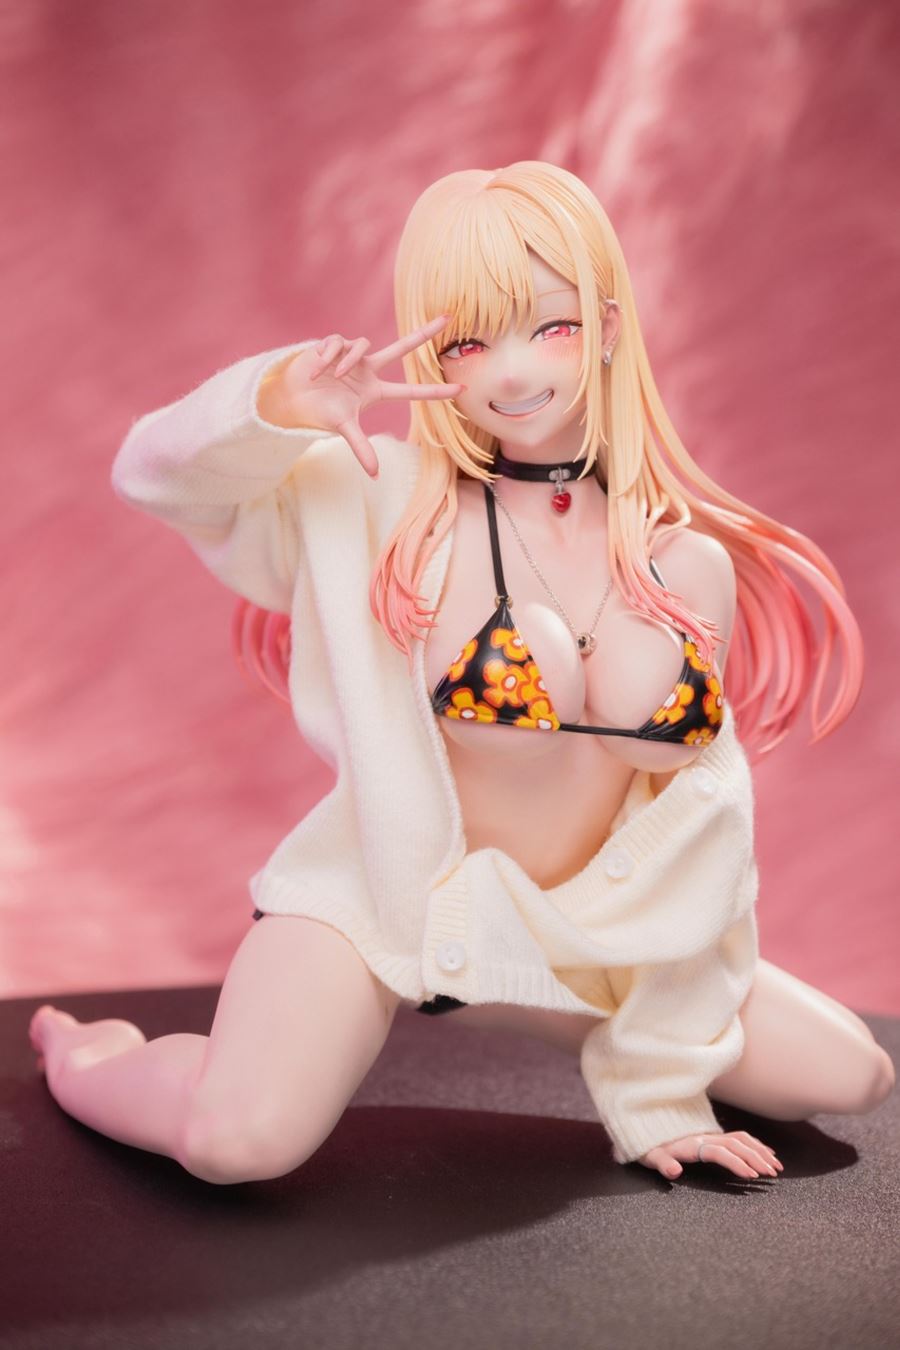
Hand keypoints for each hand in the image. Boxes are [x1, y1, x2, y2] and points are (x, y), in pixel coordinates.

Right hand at [279, 316, 463, 477]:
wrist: (292, 399)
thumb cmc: (320, 413)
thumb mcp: (344, 428)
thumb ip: (361, 448)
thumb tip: (375, 475)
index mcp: (376, 390)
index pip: (413, 391)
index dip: (436, 391)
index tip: (461, 390)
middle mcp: (368, 369)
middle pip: (402, 348)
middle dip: (424, 333)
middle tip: (449, 317)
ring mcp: (353, 355)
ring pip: (362, 345)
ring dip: (348, 361)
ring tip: (331, 375)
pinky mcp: (334, 344)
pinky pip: (338, 343)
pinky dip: (328, 358)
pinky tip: (316, 371)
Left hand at [638, 1130, 782, 1179]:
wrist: (647, 1127)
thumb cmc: (650, 1146)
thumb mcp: (650, 1156)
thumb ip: (662, 1164)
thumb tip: (674, 1172)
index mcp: (692, 1144)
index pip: (719, 1152)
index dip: (736, 1163)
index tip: (751, 1175)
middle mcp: (705, 1137)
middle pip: (736, 1144)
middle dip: (756, 1158)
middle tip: (771, 1174)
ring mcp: (711, 1135)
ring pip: (741, 1139)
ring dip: (760, 1151)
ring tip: (776, 1166)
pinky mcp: (713, 1136)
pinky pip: (739, 1137)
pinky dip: (755, 1144)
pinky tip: (767, 1153)